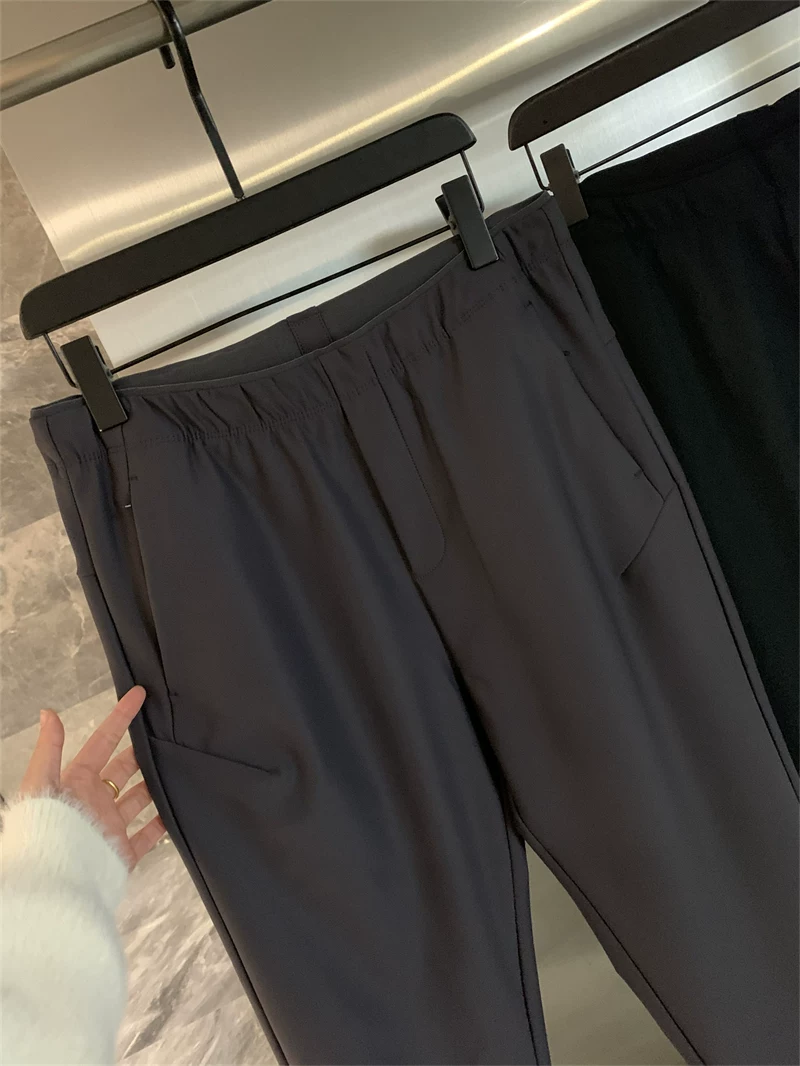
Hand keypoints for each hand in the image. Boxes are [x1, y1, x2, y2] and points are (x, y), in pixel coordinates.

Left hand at [19, 686, 165, 869]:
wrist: (55, 877)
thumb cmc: (45, 828)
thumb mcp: (42, 780)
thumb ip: (49, 748)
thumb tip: (49, 713)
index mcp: (77, 781)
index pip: (103, 742)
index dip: (120, 718)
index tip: (138, 696)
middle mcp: (95, 801)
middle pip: (123, 769)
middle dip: (140, 752)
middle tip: (161, 736)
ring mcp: (110, 825)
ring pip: (138, 799)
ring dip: (153, 786)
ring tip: (173, 770)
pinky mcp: (121, 851)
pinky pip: (146, 836)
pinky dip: (161, 825)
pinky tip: (174, 813)